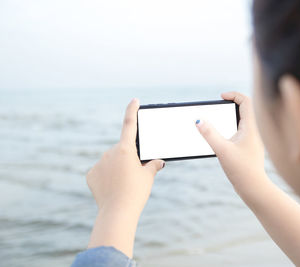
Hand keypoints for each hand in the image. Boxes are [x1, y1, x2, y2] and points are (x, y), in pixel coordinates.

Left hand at [87, 98, 164, 214]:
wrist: (117, 213)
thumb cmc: (136, 192)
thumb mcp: (148, 177)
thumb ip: (153, 165)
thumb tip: (158, 162)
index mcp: (125, 149)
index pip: (129, 124)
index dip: (132, 111)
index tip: (134, 100)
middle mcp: (110, 152)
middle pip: (122, 149)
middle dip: (128, 157)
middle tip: (134, 173)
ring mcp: (99, 163)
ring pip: (111, 160)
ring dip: (117, 167)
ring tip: (123, 184)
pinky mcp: (91, 174)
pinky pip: (101, 171)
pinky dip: (107, 176)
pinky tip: (112, 187)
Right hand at [196, 92, 265, 196]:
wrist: (254, 188)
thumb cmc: (241, 170)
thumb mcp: (222, 150)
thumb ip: (209, 134)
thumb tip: (198, 120)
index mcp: (251, 127)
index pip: (246, 101)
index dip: (233, 95)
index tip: (221, 97)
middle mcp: (254, 131)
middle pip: (246, 108)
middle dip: (232, 103)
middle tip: (219, 105)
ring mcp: (253, 140)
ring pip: (244, 120)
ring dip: (232, 115)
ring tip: (219, 119)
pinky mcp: (250, 148)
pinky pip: (242, 131)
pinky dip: (233, 127)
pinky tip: (223, 137)